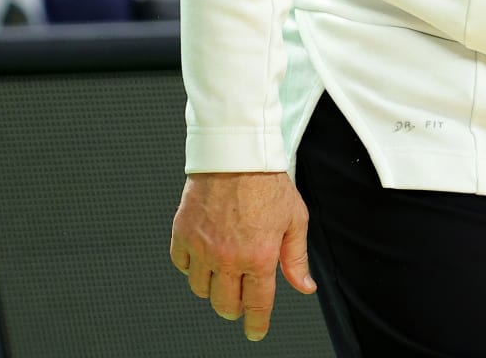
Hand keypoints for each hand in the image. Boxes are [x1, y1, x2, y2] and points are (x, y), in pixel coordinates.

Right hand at [170, 171, 315, 342]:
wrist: (236, 154)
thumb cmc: (267, 182)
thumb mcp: (295, 220)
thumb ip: (296, 258)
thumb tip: (304, 286)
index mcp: (259, 257)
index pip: (256, 305)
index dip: (256, 324)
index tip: (255, 331)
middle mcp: (228, 257)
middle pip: (225, 305)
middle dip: (235, 307)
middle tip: (241, 296)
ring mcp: (202, 248)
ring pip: (201, 290)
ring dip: (213, 287)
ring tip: (225, 270)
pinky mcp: (181, 235)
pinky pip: (182, 266)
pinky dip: (192, 267)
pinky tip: (205, 254)